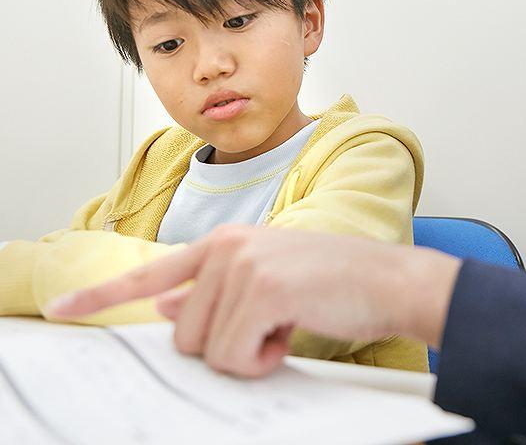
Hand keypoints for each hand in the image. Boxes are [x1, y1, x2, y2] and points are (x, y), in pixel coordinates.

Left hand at [47, 225, 460, 376]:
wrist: (388, 279)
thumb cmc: (332, 284)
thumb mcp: (265, 281)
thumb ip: (210, 293)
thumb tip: (164, 307)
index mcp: (224, 242)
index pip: (151, 274)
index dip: (102, 295)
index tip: (61, 309)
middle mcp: (225, 246)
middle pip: (182, 334)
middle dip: (224, 346)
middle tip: (270, 326)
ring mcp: (242, 264)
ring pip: (206, 349)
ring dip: (247, 353)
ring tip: (285, 323)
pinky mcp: (261, 288)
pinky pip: (234, 355)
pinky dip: (262, 360)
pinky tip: (292, 330)